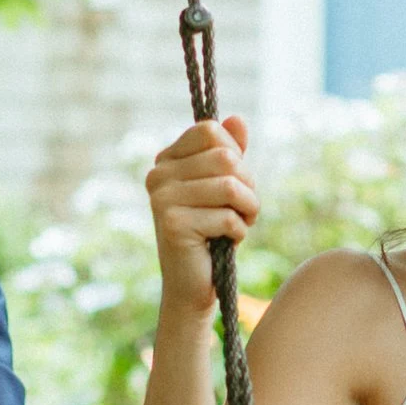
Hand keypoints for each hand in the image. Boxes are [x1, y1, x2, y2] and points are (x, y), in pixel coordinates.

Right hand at [144, 113, 257, 318]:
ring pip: (230, 186)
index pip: (210, 130)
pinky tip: (226, 243)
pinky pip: (227, 216)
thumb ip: (230, 153)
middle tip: (242, 210)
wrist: (193, 285)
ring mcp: (162, 199)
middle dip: (247, 185)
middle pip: (225, 157)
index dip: (235, 155)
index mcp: (167, 160)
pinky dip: (239, 232)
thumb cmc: (212, 233)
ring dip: (247, 209)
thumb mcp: (224, 188)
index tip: (234, 182)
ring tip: (239, 224)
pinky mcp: (174, 224)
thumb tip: (237, 119)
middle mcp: (158, 175)